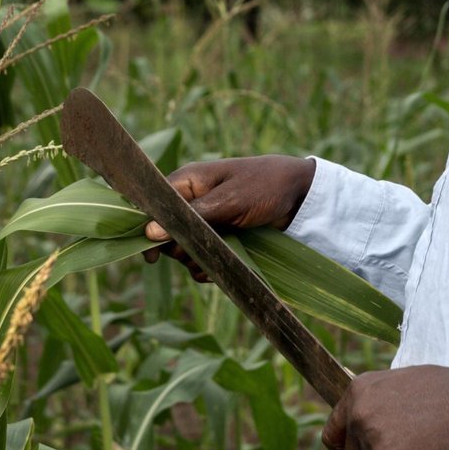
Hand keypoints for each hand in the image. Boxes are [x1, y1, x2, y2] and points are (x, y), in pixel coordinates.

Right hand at [142, 155, 316, 277]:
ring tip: (216, 257)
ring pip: (182, 249)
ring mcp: (205, 221)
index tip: (151, 256)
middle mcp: (191, 201)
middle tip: (199, 251)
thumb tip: (150, 231)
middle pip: (164, 233)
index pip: (153, 206)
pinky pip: (201, 257)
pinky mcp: (219, 237)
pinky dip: (208, 266)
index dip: (147, 230)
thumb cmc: (264, 187)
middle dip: (178, 248)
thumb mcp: (228, 200)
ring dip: (194, 259)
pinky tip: (221, 267)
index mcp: (187, 182)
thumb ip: (191, 216)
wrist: (301, 195)